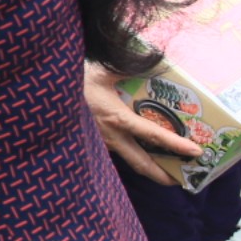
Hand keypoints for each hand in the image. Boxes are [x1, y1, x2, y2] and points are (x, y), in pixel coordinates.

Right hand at [83, 63, 197, 183]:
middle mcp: (112, 137)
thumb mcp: (101, 70)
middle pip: (142, 164)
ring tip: (167, 171)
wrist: (45, 97)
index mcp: (118, 119)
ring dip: (150, 169)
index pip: (153, 136)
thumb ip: (128, 67)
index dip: (176, 145)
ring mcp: (103, 143)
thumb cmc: (73, 83)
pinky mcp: (96, 143)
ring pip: (130, 162)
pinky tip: (143, 153)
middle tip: (182, 180)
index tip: (195, 152)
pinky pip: (120, 154)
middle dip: (163, 175)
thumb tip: (155, 59)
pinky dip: (136, 158)